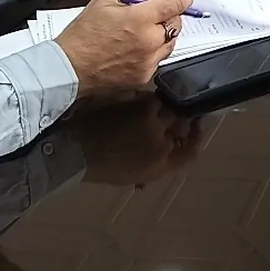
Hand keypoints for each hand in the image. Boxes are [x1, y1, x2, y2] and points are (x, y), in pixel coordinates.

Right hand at [55, 0, 194, 92]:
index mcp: (140, 19)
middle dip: (170, 16)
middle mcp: (149, 41)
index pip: (175, 4)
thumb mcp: (106, 2)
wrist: (69, 67)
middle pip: (176, 24)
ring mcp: (148, 61)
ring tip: (142, 31)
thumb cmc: (82, 34)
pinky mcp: (144, 76)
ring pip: (170, 43)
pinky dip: (153, 52)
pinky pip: (158, 60)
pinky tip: (136, 48)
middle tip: (156, 13)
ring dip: (162, 34)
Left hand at [67, 93, 201, 185]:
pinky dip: (147, 96)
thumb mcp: (133, 174)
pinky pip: (152, 96)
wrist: (73, 151)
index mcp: (160, 166)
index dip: (197, 136)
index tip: (197, 125)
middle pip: (183, 124)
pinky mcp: (139, 104)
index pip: (191, 149)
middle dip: (180, 117)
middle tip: (174, 110)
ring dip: (164, 105)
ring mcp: (151, 122)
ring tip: (152, 102)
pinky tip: (137, 98)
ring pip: (170, 107)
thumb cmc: (100, 166)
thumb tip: (167, 147)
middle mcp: (161, 144)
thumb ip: (155, 161)